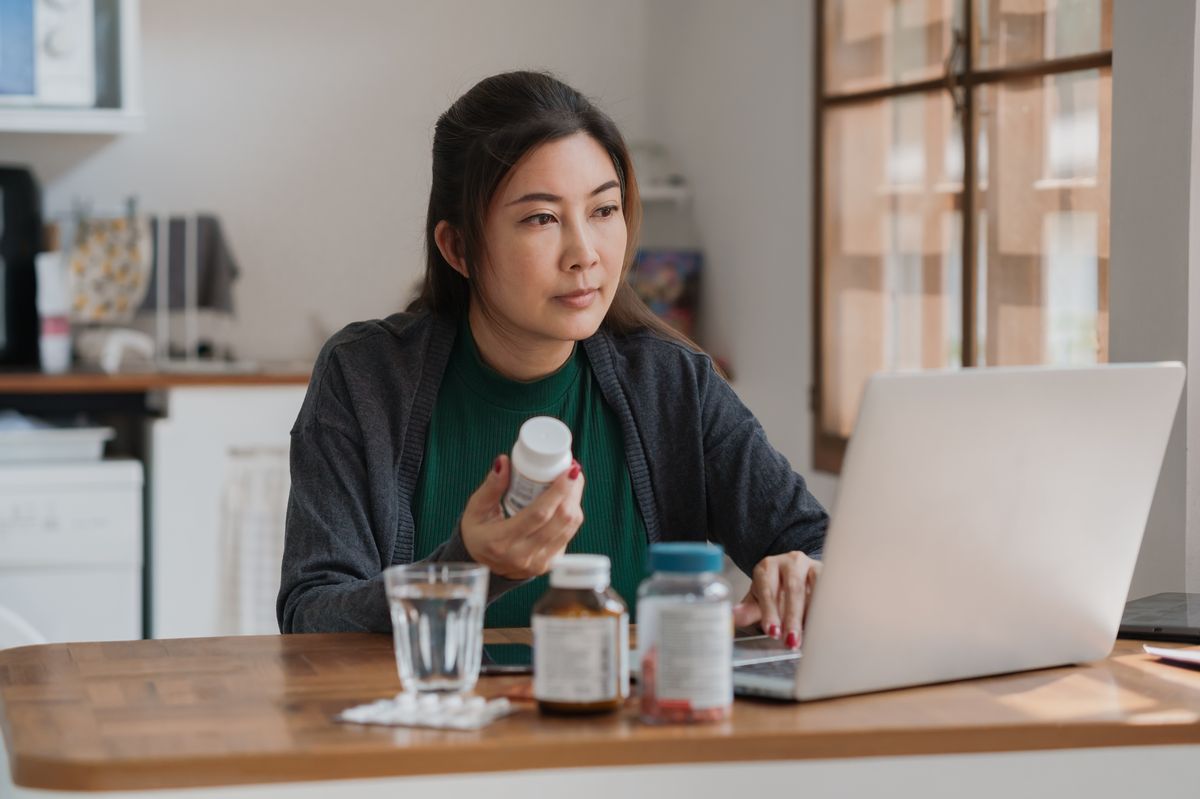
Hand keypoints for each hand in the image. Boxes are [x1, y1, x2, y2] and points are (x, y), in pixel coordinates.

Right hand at [460, 454, 584, 580]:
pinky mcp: (547, 565)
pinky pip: (567, 537)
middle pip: (560, 520)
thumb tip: (504, 462)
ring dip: (575, 503)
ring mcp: (537, 563)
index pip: (539, 514)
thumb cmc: (477, 533)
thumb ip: (491, 486)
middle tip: (572, 472)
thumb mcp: (476, 508)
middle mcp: (522, 556)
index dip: (559, 491)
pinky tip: (565, 502)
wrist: (479, 563)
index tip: (570, 471)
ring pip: (569, 528)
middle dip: (572, 492)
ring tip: (571, 483)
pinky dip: (570, 517)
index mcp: (501, 541)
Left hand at [732, 552, 821, 649]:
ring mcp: (810, 565)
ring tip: (810, 636)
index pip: (768, 589)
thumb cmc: (775, 588)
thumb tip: (733, 618)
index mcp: (767, 566)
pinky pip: (829, 589)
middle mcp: (790, 561)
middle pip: (793, 589)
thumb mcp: (759, 598)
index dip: (770, 611)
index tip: (772, 631)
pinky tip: (825, 624)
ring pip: (814, 589)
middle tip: (791, 640)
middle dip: (792, 618)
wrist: (796, 571)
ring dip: (812, 614)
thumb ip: (748, 610)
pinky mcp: (827, 571)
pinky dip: (826, 608)